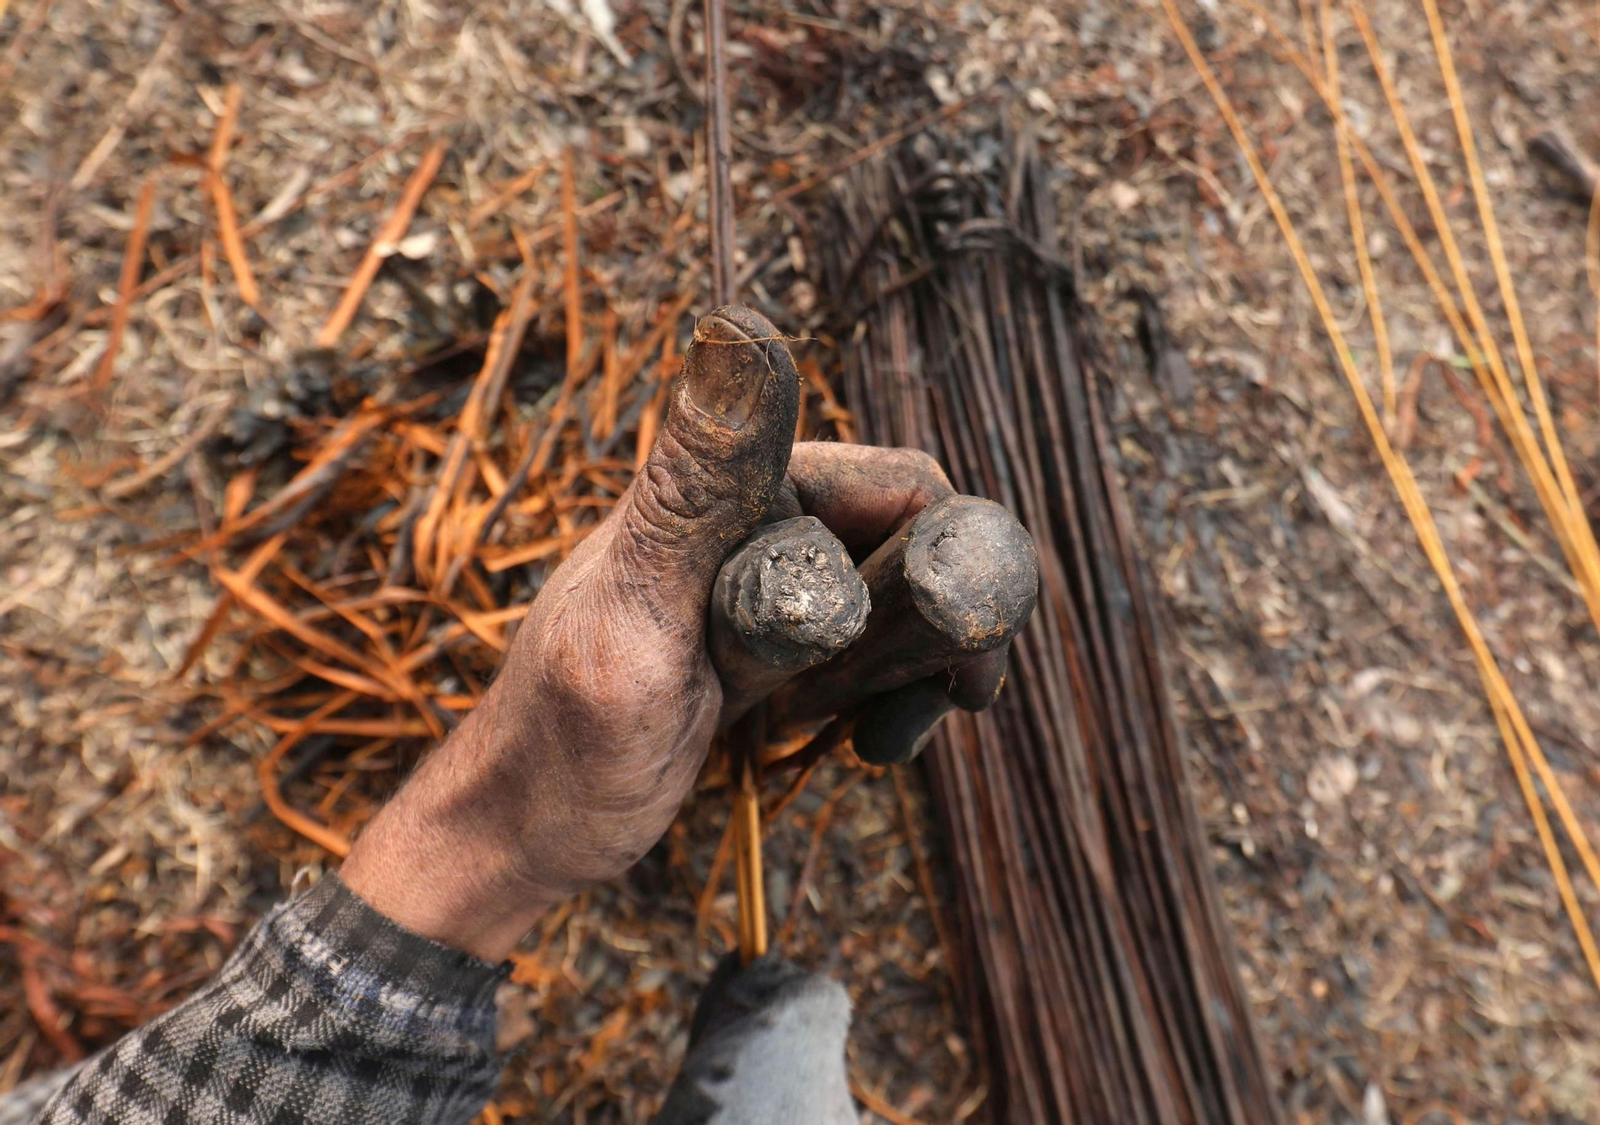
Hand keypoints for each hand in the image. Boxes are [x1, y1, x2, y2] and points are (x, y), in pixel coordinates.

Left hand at [341, 307, 970, 961]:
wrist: (525, 830)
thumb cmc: (565, 736)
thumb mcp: (635, 613)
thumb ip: (696, 492)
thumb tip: (739, 331)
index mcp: (737, 489)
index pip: (897, 488)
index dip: (949, 561)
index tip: (964, 664)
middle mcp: (763, 523)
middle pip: (912, 544)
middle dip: (932, 632)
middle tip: (898, 719)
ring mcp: (772, 588)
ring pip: (902, 603)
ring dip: (912, 673)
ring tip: (877, 739)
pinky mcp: (775, 648)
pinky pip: (871, 653)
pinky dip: (890, 698)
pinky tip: (865, 744)